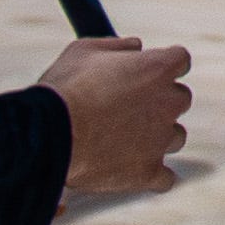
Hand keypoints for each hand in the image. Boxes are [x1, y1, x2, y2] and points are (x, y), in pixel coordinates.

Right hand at [49, 34, 190, 202]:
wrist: (44, 138)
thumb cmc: (60, 92)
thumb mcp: (83, 52)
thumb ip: (117, 46)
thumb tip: (136, 47)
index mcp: (159, 68)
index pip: (179, 61)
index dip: (160, 68)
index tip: (143, 76)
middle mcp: (170, 102)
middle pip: (178, 99)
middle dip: (157, 103)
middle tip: (125, 111)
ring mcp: (161, 139)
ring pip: (174, 137)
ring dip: (156, 138)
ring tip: (120, 142)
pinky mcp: (148, 172)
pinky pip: (164, 178)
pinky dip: (150, 176)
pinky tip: (131, 171)